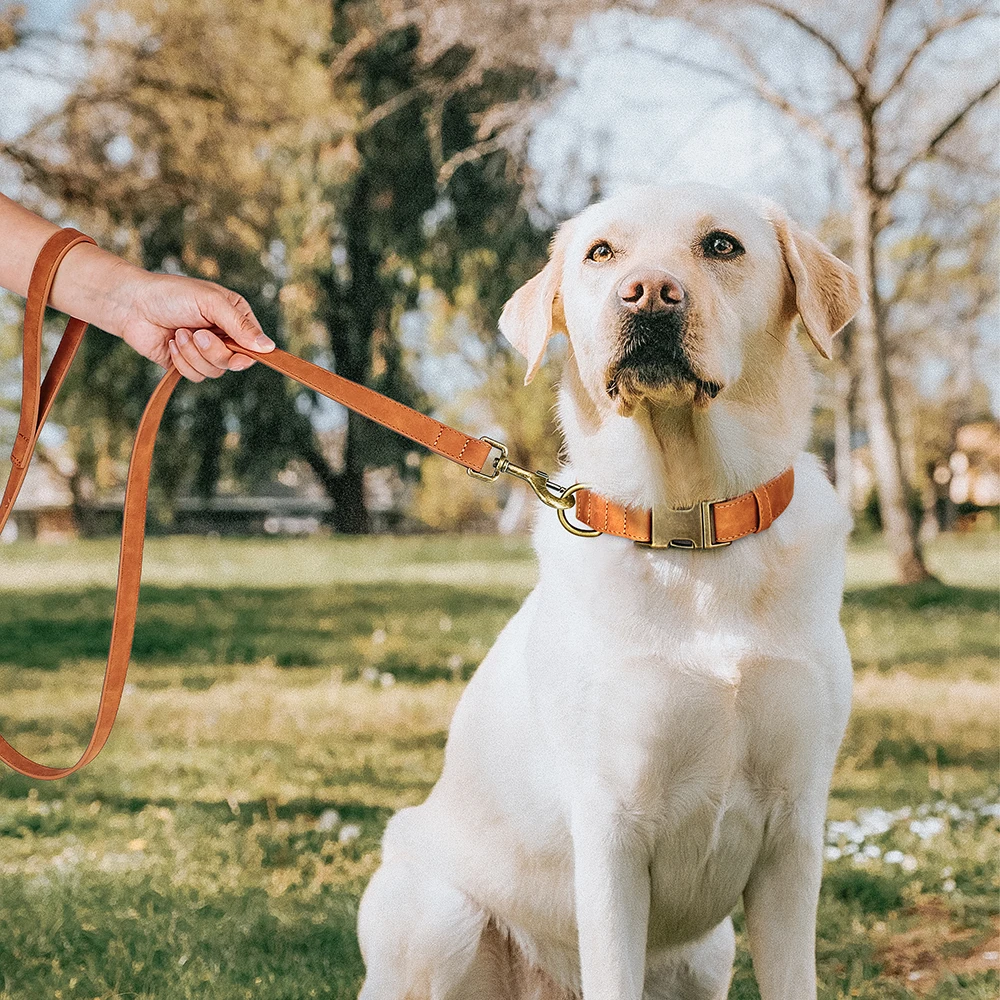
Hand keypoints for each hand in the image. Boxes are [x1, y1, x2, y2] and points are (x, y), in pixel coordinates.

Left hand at [108, 267, 274, 381]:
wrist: (131, 304)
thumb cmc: (172, 295)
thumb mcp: (211, 303)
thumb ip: (240, 325)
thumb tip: (268, 347)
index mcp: (235, 317)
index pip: (255, 345)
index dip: (248, 354)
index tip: (238, 356)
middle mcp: (223, 336)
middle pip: (235, 362)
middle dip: (213, 351)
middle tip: (197, 334)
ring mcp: (205, 351)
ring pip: (215, 371)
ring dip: (193, 354)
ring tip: (178, 334)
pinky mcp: (187, 364)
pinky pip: (195, 376)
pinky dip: (181, 361)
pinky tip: (171, 343)